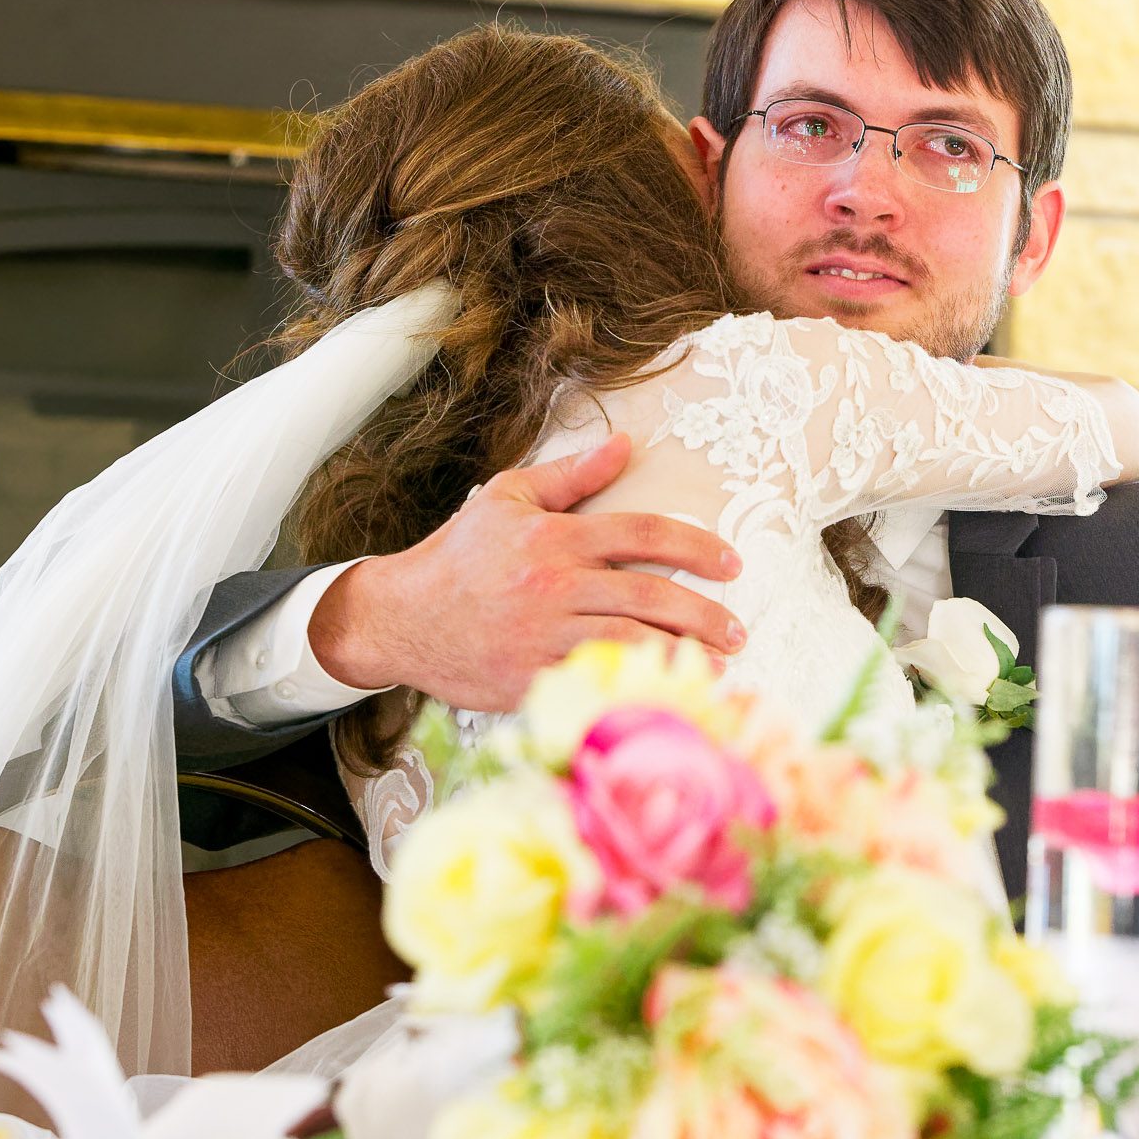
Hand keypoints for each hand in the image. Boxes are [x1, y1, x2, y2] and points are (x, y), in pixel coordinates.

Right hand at [307, 433, 745, 711]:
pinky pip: (597, 683)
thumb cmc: (459, 555)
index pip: (644, 534)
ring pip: (631, 642)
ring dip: (684, 655)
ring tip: (718, 665)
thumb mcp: (508, 498)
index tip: (732, 564)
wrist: (400, 619)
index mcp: (555, 536)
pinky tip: (669, 695)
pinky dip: (638, 688)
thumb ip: (572, 475)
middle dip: (705, 613)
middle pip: (650, 594)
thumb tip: (626, 444)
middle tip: (737, 629)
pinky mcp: (531, 678)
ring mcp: (543, 635)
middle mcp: (554, 584)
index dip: (697, 547)